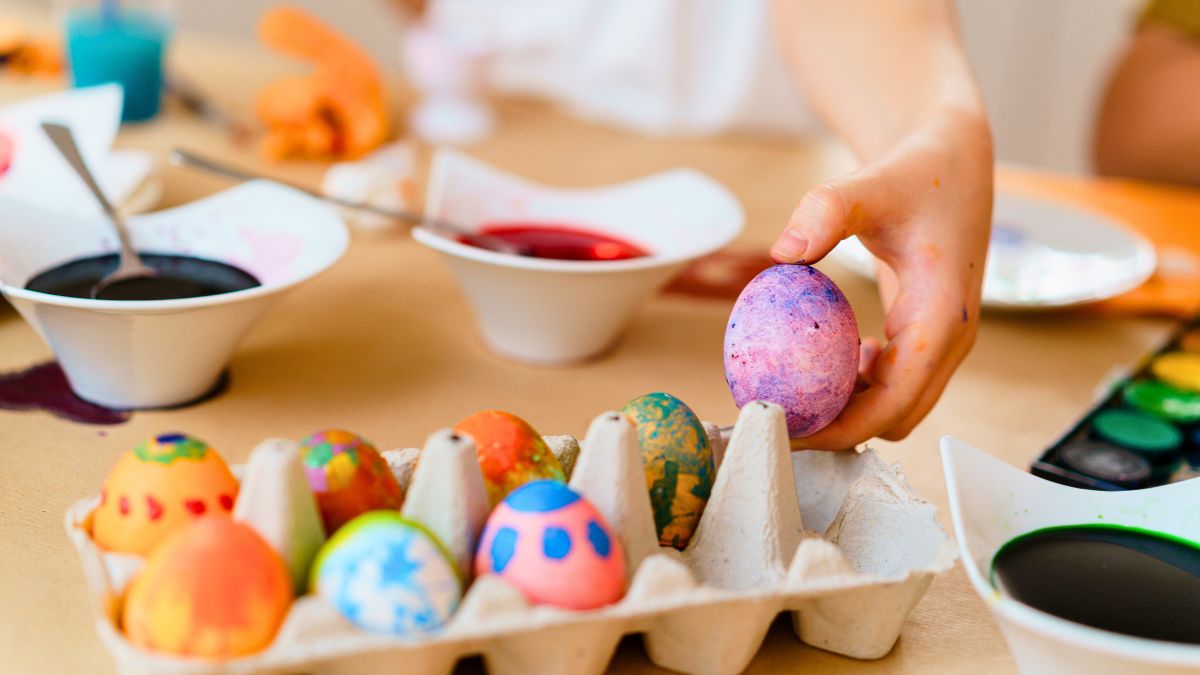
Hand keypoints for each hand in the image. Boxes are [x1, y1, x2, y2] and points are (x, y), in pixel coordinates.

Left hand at [770, 108, 992, 449]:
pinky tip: (818, 363)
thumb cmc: (918, 173)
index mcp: (942, 318)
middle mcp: (948, 340)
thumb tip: (782, 253)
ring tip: (788, 395)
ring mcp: (940, 342)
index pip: (893, 403)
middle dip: (839, 430)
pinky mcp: (925, 336)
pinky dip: (855, 387)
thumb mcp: (871, 185)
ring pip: (895, 406)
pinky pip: (890, 382)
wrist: (956, 160)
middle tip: (776, 418)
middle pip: (895, 418)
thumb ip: (826, 211)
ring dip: (848, 410)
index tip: (788, 430)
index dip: (841, 429)